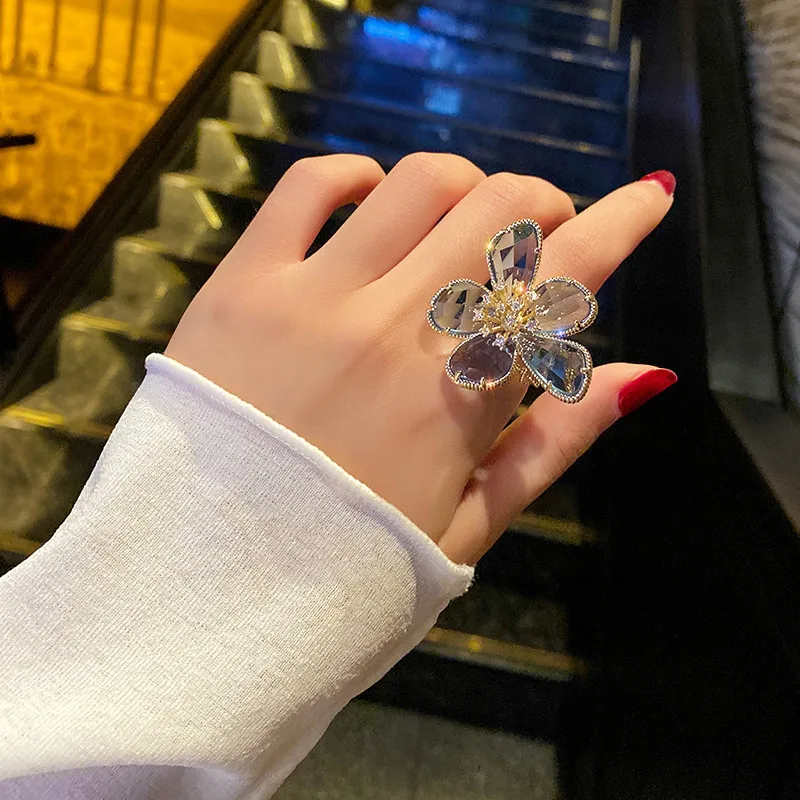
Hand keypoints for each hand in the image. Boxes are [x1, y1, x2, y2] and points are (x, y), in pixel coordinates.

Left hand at [166, 153, 674, 563]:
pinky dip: (357, 175)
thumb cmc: (349, 573)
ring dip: (465, 185)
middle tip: (538, 230)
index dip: (622, 225)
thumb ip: (557, 442)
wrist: (205, 602)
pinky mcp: (239, 288)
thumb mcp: (471, 527)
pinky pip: (309, 186)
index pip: (566, 281)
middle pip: (501, 209)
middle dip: (542, 204)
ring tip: (459, 219)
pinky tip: (371, 198)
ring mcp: (313, 301)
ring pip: (420, 183)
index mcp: (464, 398)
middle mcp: (398, 332)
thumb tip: (644, 374)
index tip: (647, 198)